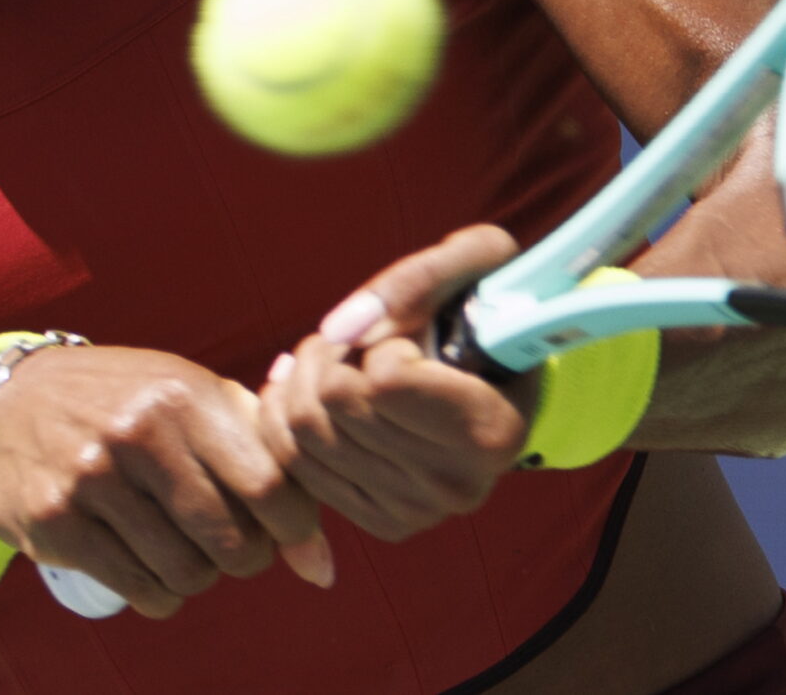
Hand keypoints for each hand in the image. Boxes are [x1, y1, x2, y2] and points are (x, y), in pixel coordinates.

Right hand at [0, 345, 333, 618]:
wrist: (6, 404)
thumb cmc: (124, 402)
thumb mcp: (191, 397)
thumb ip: (263, 457)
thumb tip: (321, 564)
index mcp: (183, 395)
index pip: (270, 481)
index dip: (294, 525)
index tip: (289, 533)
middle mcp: (139, 433)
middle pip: (232, 538)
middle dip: (247, 557)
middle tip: (232, 544)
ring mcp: (91, 479)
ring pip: (187, 572)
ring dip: (199, 576)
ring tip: (185, 548)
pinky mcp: (56, 522)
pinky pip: (139, 590)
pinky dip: (159, 594)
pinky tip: (150, 567)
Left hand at [256, 225, 533, 542]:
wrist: (498, 377)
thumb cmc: (487, 308)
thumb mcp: (477, 262)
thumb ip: (417, 280)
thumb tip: (342, 328)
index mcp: (492, 430)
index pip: (383, 380)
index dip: (382, 341)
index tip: (412, 337)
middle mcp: (456, 485)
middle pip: (334, 402)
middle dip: (328, 351)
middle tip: (353, 335)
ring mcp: (417, 512)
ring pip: (303, 430)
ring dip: (304, 376)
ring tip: (334, 357)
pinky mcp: (381, 522)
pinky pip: (294, 463)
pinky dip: (287, 413)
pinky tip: (311, 387)